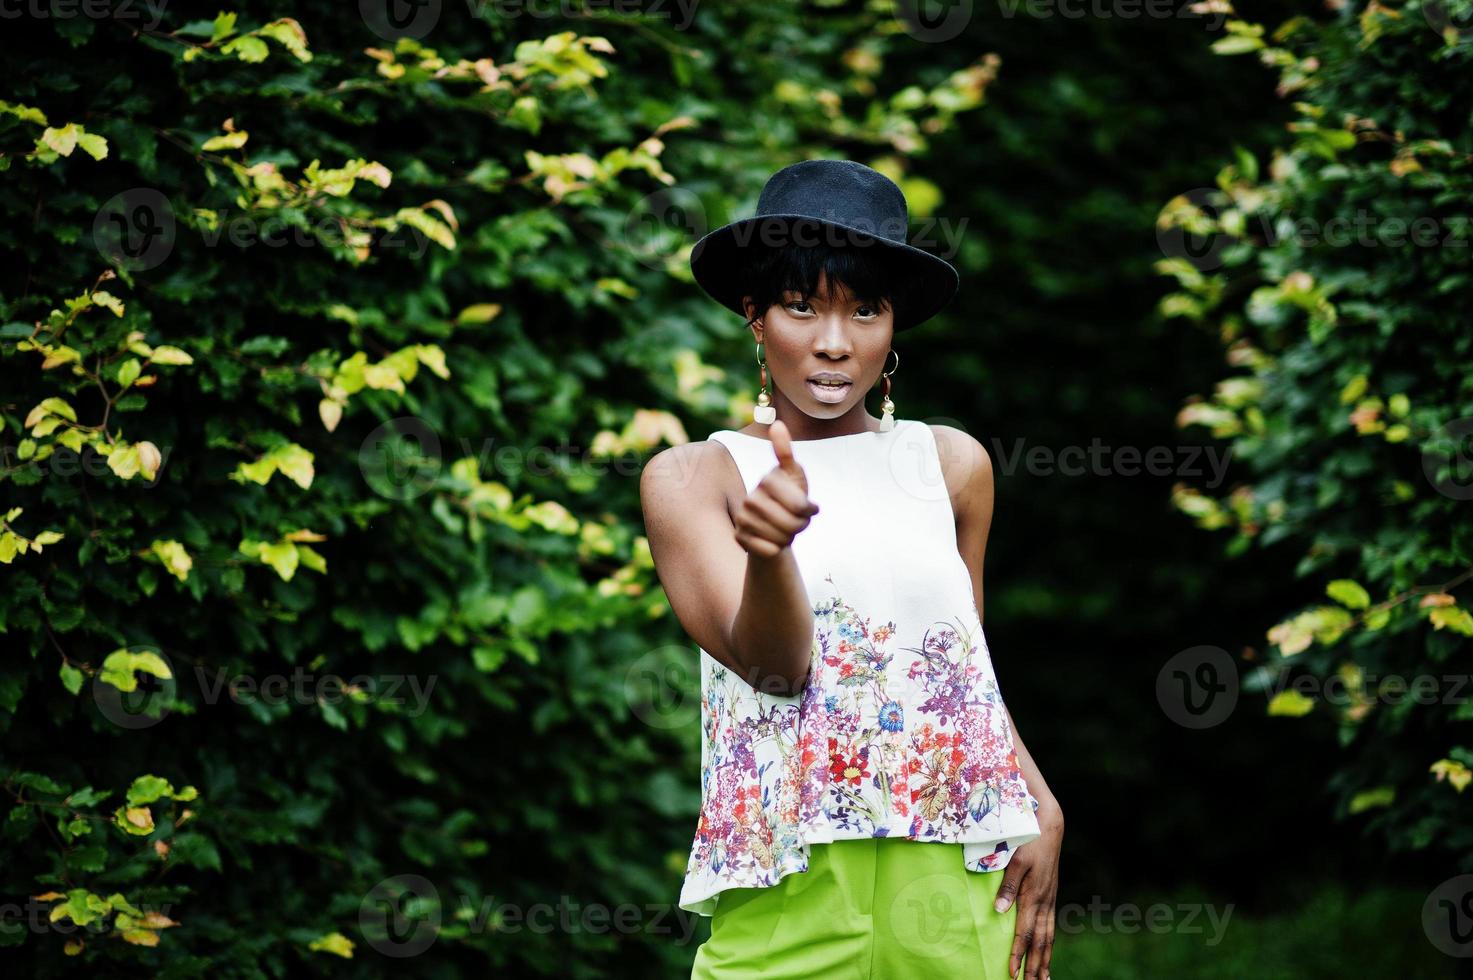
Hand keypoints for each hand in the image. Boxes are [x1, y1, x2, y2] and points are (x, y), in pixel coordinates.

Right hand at [733, 419, 818, 557]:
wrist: (770, 525)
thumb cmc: (788, 498)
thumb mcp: (794, 475)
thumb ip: (786, 453)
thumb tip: (777, 423)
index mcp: (768, 480)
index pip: (800, 506)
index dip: (809, 512)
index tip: (808, 508)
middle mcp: (751, 497)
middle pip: (792, 523)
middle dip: (800, 526)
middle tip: (797, 522)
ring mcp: (743, 517)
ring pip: (781, 538)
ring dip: (788, 538)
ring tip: (784, 530)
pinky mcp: (739, 536)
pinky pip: (768, 550)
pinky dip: (776, 550)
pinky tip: (772, 542)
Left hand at [996, 805, 1061, 978]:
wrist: (1049, 828)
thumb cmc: (1029, 842)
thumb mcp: (1016, 860)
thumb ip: (1007, 886)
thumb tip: (998, 910)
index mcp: (1033, 896)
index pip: (1024, 932)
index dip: (1017, 954)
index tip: (1011, 972)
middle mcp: (1044, 902)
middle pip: (1039, 942)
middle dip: (1033, 966)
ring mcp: (1049, 900)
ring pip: (1048, 937)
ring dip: (1044, 959)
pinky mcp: (1051, 896)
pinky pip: (1051, 926)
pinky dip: (1049, 943)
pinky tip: (1047, 953)